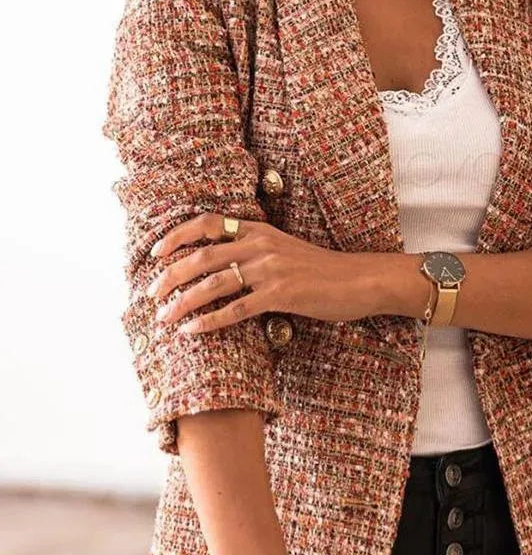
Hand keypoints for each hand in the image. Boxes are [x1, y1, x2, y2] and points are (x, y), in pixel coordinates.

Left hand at [146, 212, 377, 333]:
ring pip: (213, 284)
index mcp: (259, 230)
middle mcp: (260, 245)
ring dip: (182, 302)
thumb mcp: (285, 250)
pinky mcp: (281, 295)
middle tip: (150, 294)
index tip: (155, 253)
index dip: (177, 236)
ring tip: (164, 317)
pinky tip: (192, 330)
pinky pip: (236, 309)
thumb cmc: (323, 270)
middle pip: (201, 256)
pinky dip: (209, 321)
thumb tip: (223, 266)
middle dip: (169, 276)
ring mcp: (270, 269)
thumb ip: (256, 251)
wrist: (360, 280)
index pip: (207, 223)